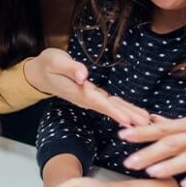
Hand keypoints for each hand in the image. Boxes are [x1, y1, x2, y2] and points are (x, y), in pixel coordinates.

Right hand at [24, 48, 148, 125]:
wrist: (39, 73)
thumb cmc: (47, 65)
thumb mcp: (55, 61)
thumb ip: (70, 68)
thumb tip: (83, 75)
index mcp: (78, 91)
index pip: (99, 103)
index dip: (114, 112)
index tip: (128, 121)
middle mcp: (85, 98)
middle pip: (109, 108)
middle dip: (127, 116)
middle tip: (146, 125)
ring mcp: (89, 98)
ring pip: (111, 107)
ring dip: (128, 114)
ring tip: (145, 121)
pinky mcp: (92, 95)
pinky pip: (110, 103)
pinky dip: (123, 108)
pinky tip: (133, 113)